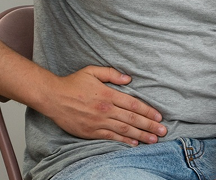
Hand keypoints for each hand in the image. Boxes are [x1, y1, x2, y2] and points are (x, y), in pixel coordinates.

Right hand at [43, 66, 166, 145]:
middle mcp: (105, 110)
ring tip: (153, 140)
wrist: (52, 97)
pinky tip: (134, 143)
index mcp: (107, 94)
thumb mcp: (92, 71)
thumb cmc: (73, 83)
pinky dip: (123, 140)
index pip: (133, 104)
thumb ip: (112, 73)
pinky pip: (110, 137)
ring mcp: (98, 122)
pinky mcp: (90, 132)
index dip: (148, 111)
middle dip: (149, 126)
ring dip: (140, 135)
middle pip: (132, 119)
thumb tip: (129, 78)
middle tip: (163, 131)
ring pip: (124, 130)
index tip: (159, 116)